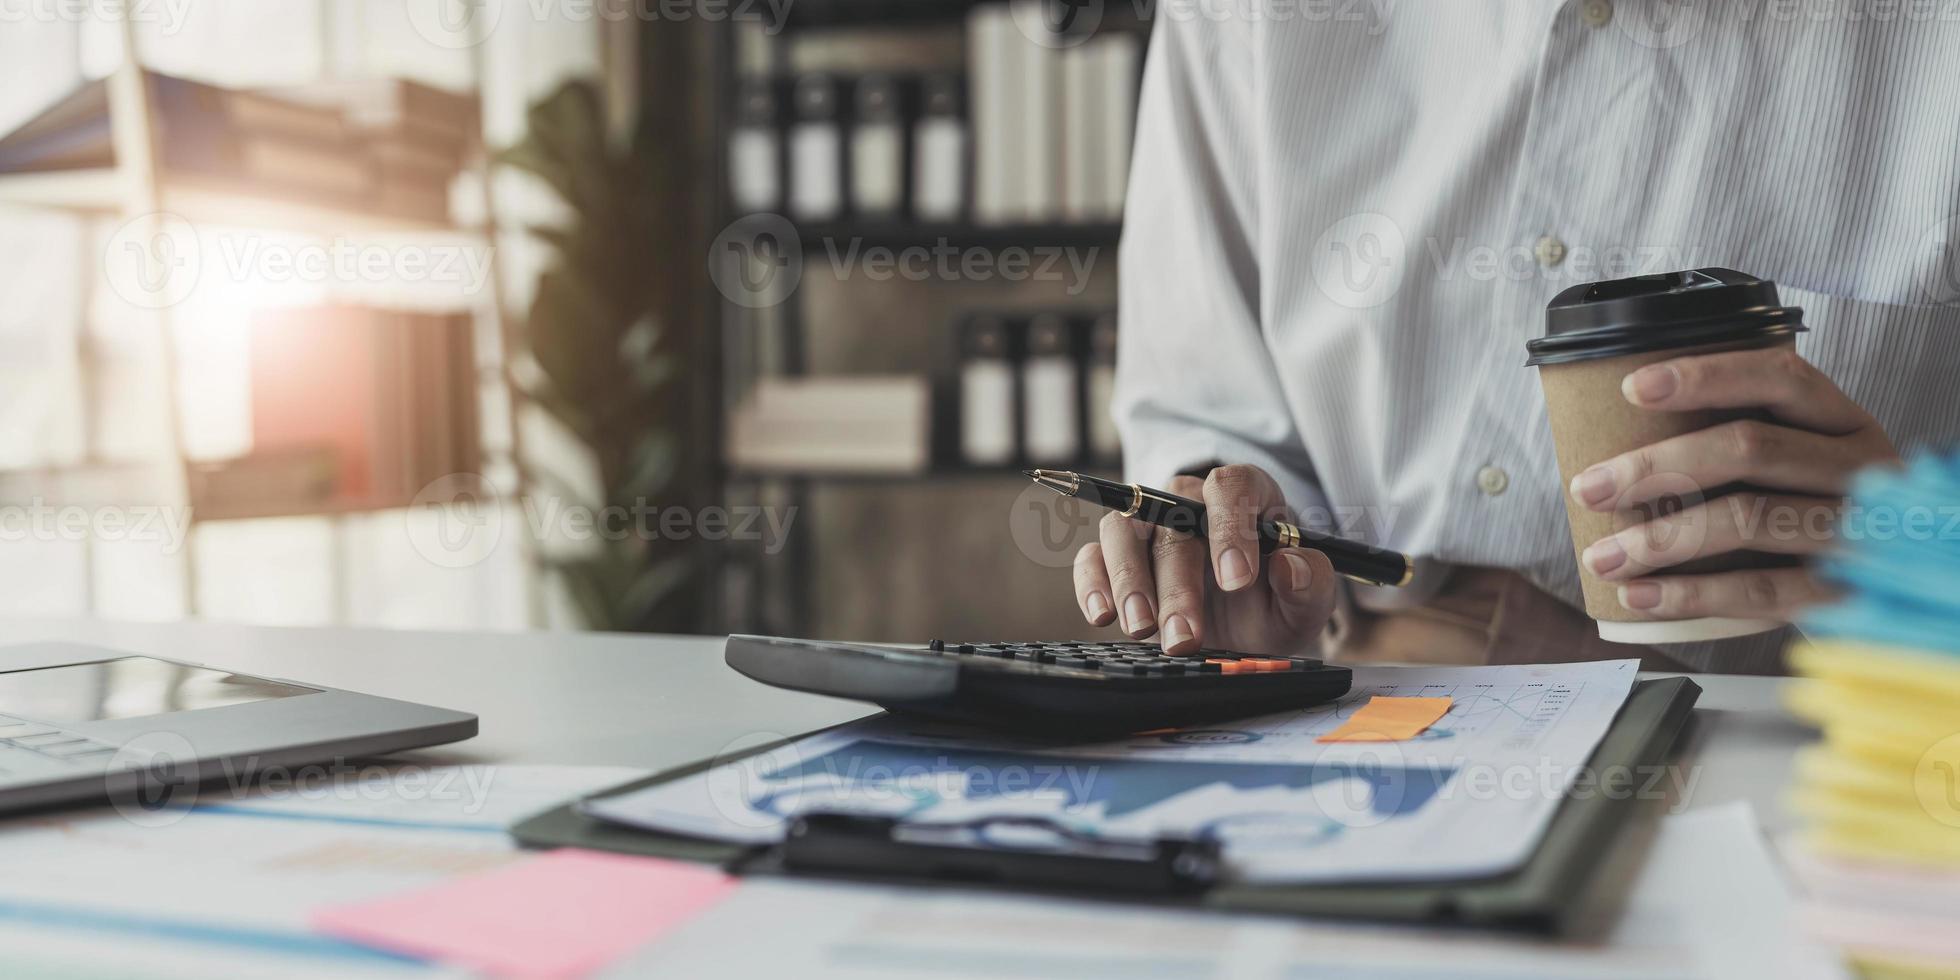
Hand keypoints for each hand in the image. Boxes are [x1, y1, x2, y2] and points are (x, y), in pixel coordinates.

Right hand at [1072, 464, 1338, 655]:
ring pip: (1124, 530)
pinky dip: (1092, 583)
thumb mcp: (1305, 604)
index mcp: (1245, 496)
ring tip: (1141, 629)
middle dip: (1178, 584)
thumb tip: (1288, 566)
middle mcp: (1190, 502)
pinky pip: (1092, 557)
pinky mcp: (1115, 557)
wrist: (1243, 630)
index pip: (1231, 488)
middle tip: (1185, 636)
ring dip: (1129, 581)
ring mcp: (1148, 526)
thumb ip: (1310, 584)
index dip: (1231, 528)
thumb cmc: (1274, 604)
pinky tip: (1103, 615)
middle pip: (1173, 520)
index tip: (1236, 581)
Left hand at [1569, 346, 1899, 621]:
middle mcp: (1861, 469)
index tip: (1631, 388)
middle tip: (1589, 488)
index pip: (1781, 377)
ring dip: (1660, 539)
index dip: (1707, 376)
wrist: (1882, 598)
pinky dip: (1690, 594)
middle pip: (1751, 448)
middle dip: (1655, 466)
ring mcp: (1858, 532)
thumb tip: (1614, 453)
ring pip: (1750, 519)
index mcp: (1844, 422)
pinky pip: (1760, 590)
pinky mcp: (1842, 593)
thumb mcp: (1793, 467)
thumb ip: (1732, 447)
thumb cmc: (1805, 515)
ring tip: (1601, 557)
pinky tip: (1638, 596)